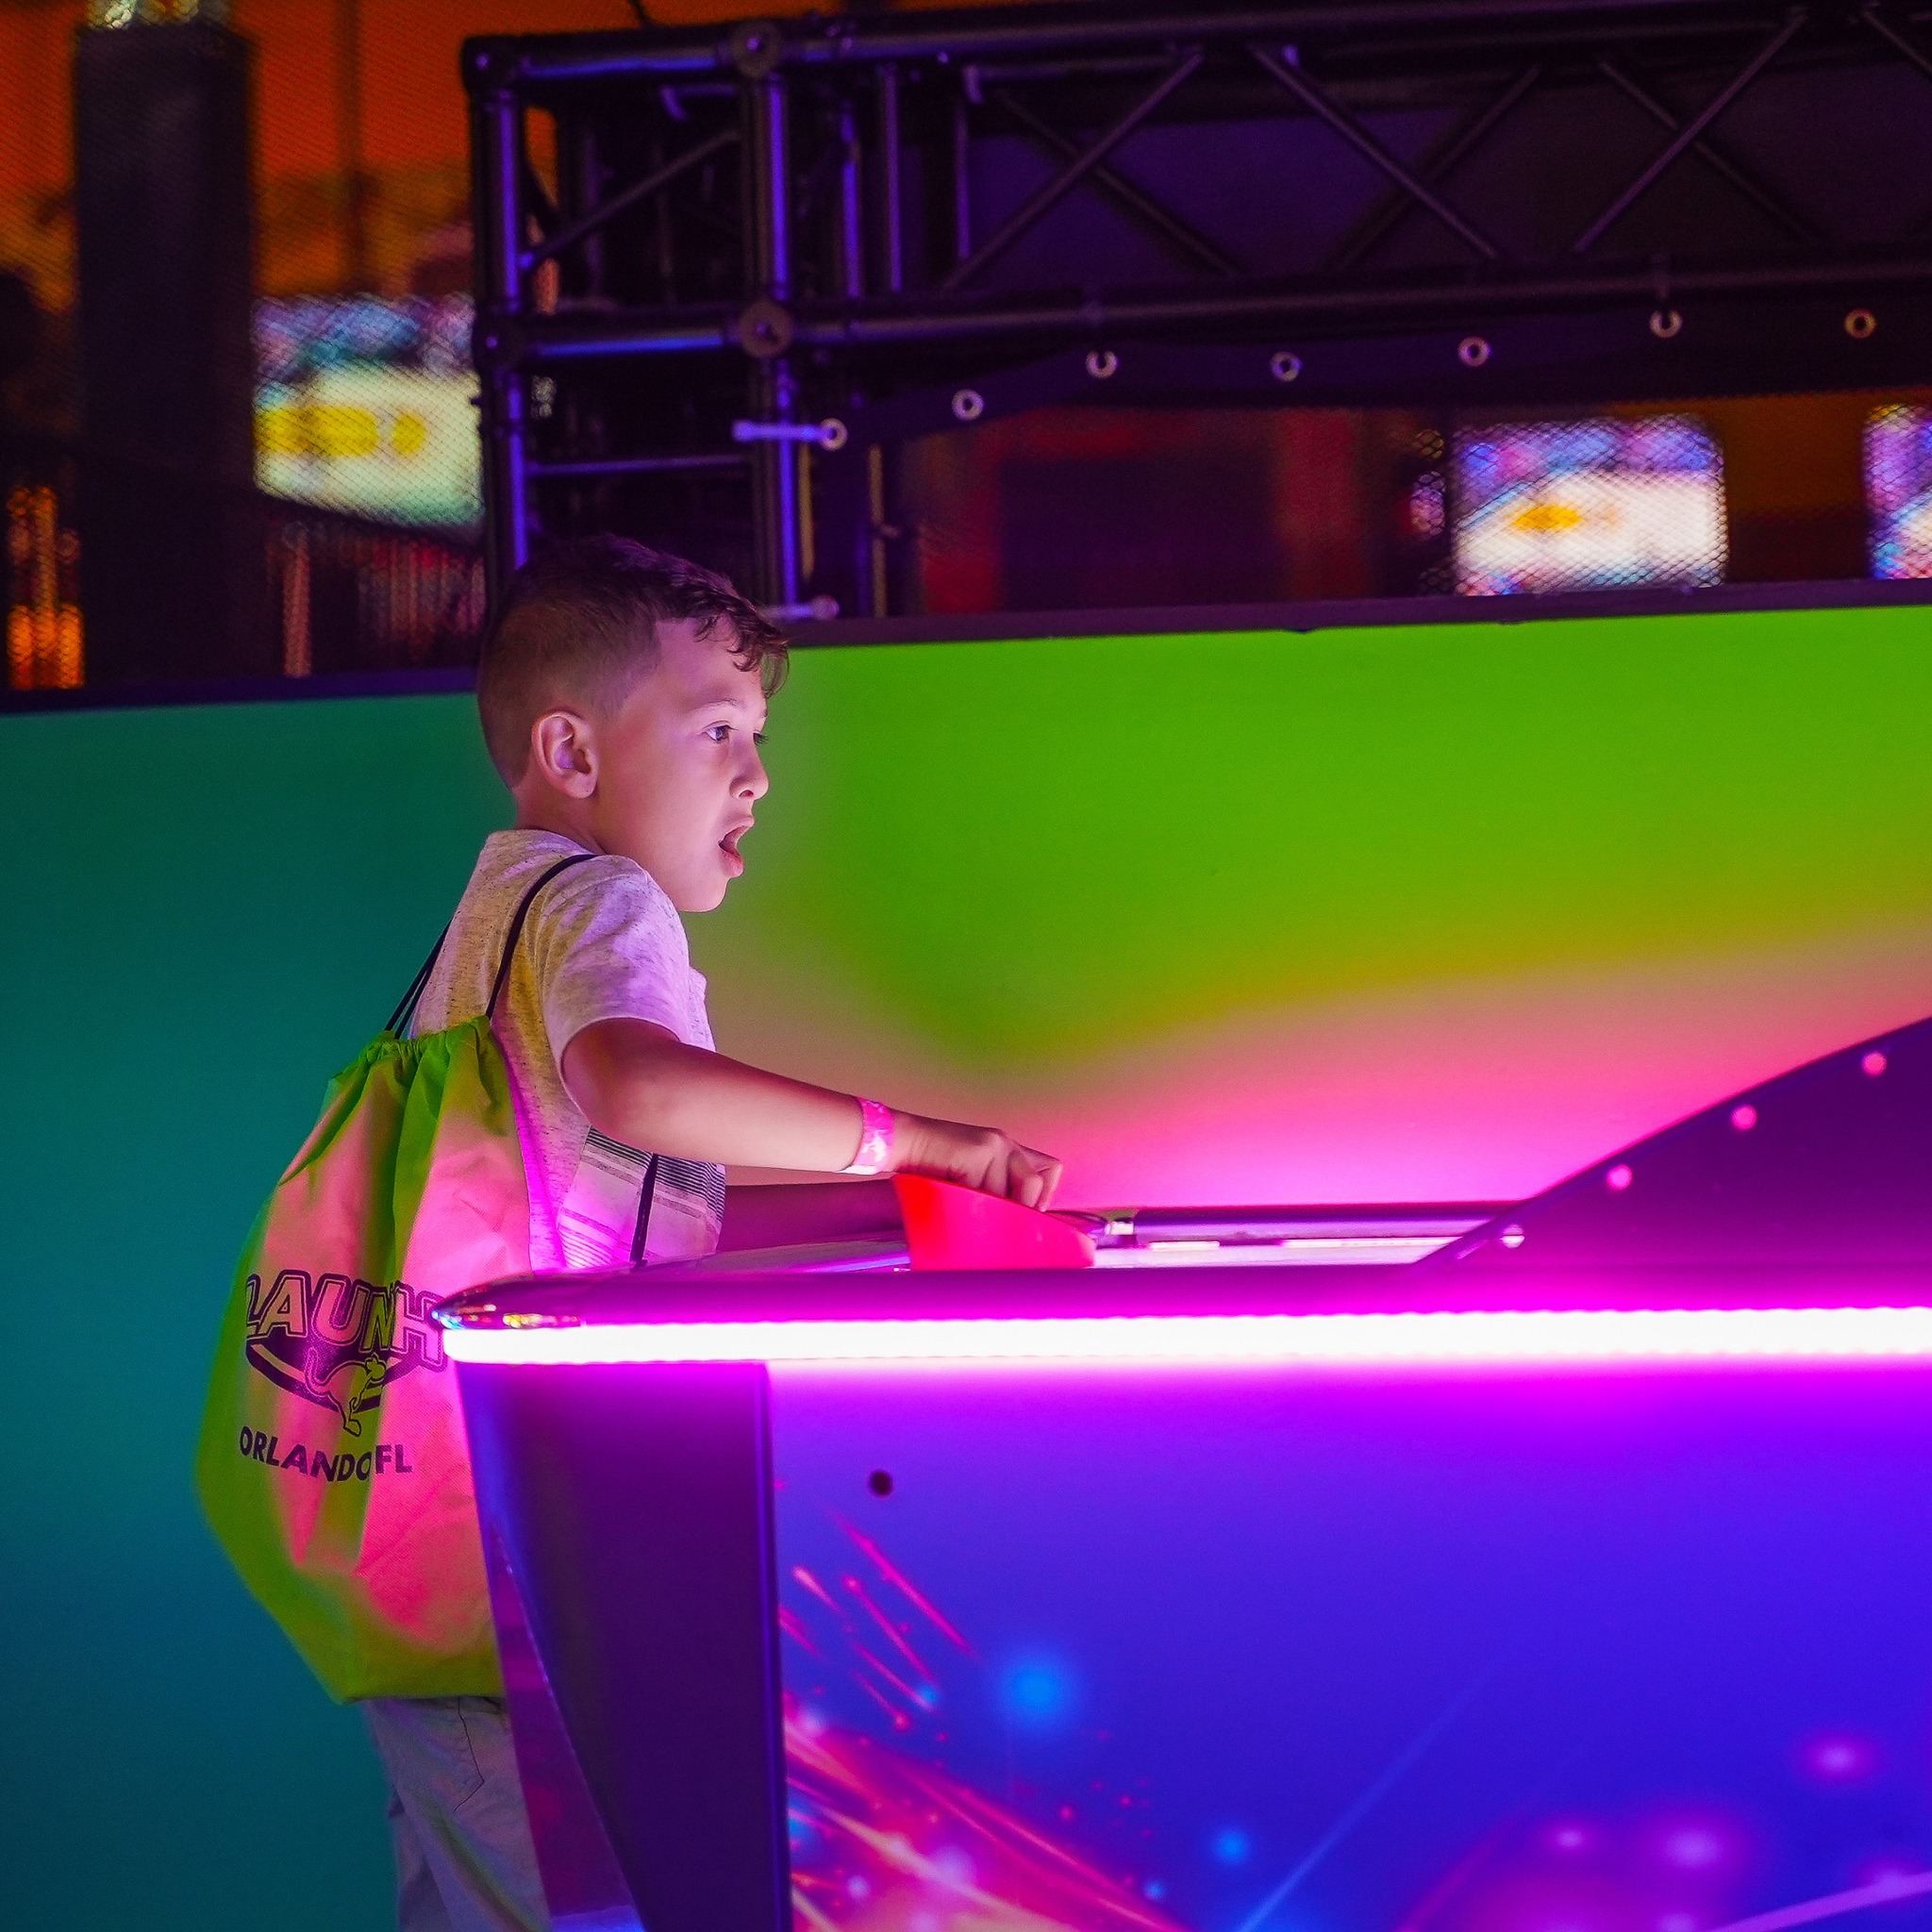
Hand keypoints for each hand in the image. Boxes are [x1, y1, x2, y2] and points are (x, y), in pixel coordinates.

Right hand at [893, 1112, 1062, 1209]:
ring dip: (987, 1208)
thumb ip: (996, 1190)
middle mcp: (1007, 1144)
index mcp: (1010, 1149)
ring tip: (962, 1202)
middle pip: (1033, 1186)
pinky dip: (968, 1202)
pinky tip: (951, 1195)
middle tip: (990, 1218)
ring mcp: (995, 1146)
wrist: (904, 1143)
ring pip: (1008, 1194)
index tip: (1024, 1214)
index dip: (1043, 1196)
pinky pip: (985, 1192)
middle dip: (1015, 1208)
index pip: (1051, 1169)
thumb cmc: (934, 1167)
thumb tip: (1016, 1226)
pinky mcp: (979, 1152)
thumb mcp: (974, 1178)